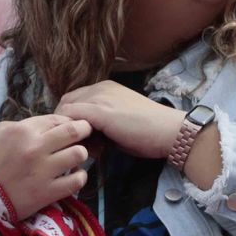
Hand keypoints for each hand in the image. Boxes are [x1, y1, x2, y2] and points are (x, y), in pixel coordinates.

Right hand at [0, 115, 93, 219]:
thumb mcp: (1, 132)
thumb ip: (26, 124)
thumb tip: (50, 125)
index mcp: (23, 131)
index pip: (57, 119)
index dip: (68, 120)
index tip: (71, 125)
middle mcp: (35, 148)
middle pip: (74, 132)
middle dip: (84, 129)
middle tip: (85, 133)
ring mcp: (43, 171)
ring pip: (79, 154)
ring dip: (81, 154)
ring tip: (76, 157)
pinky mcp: (48, 192)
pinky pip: (77, 181)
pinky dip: (79, 176)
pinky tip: (74, 175)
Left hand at [55, 81, 185, 160]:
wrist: (170, 131)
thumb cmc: (149, 131)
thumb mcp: (118, 122)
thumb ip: (99, 123)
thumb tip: (83, 136)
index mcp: (105, 88)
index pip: (74, 99)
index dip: (70, 118)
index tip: (78, 138)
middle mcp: (99, 88)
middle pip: (66, 102)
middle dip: (65, 123)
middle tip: (76, 143)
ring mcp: (99, 98)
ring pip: (66, 110)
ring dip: (68, 130)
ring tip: (83, 148)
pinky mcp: (100, 111)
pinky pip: (71, 118)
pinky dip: (71, 133)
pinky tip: (84, 147)